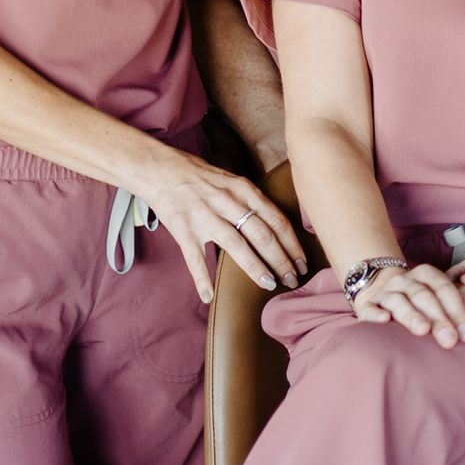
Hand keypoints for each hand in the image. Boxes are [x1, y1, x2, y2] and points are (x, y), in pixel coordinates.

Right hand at [132, 147, 306, 303]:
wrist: (161, 168)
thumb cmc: (202, 177)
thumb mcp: (235, 181)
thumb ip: (254, 202)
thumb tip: (279, 226)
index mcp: (244, 190)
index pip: (277, 220)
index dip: (292, 244)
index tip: (303, 262)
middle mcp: (228, 203)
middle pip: (262, 235)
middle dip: (281, 260)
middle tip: (293, 279)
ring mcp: (205, 217)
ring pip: (236, 246)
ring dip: (256, 268)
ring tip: (270, 284)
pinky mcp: (183, 229)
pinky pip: (194, 258)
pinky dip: (201, 278)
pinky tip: (208, 296)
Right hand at [352, 263, 464, 347]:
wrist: (378, 291)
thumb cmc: (417, 300)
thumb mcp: (439, 295)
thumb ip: (460, 299)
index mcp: (424, 274)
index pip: (444, 288)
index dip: (457, 310)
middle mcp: (404, 280)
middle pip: (423, 296)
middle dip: (439, 318)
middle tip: (450, 339)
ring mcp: (384, 292)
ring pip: (398, 301)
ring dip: (411, 315)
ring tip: (422, 329)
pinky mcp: (366, 306)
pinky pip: (369, 309)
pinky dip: (376, 314)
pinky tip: (383, 320)